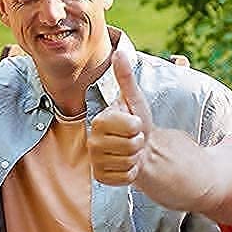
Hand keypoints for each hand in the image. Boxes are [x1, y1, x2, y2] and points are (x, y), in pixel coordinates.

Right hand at [90, 51, 152, 186]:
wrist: (139, 147)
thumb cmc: (137, 121)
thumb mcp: (135, 98)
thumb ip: (126, 77)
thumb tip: (119, 53)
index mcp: (99, 120)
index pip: (130, 126)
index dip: (138, 126)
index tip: (134, 123)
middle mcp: (92, 141)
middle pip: (130, 146)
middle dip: (138, 143)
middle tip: (133, 138)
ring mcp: (95, 161)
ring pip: (128, 163)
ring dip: (135, 158)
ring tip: (131, 151)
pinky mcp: (101, 177)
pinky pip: (125, 178)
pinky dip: (131, 173)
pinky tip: (127, 164)